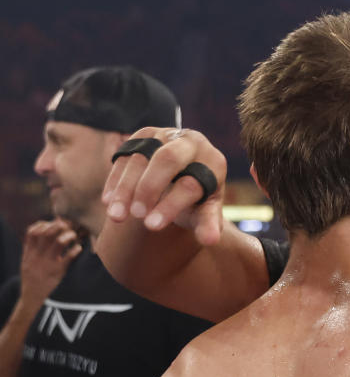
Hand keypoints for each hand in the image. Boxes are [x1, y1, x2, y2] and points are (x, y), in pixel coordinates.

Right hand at [19, 219, 80, 308]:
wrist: (31, 297)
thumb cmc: (31, 278)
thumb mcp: (26, 262)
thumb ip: (30, 248)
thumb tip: (37, 234)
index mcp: (29, 253)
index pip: (32, 232)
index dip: (43, 224)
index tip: (51, 223)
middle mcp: (38, 255)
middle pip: (47, 233)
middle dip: (58, 226)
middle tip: (67, 226)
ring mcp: (48, 263)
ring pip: (59, 242)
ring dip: (69, 235)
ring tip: (74, 236)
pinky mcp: (58, 271)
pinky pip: (69, 257)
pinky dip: (76, 250)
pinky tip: (78, 249)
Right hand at [101, 128, 226, 245]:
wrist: (185, 176)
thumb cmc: (198, 199)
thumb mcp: (206, 212)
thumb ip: (208, 224)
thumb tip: (210, 241)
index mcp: (214, 162)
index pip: (191, 182)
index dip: (171, 205)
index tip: (152, 227)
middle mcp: (192, 142)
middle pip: (167, 160)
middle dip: (148, 188)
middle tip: (136, 215)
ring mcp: (166, 135)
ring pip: (141, 157)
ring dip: (126, 188)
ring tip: (116, 216)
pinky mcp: (144, 135)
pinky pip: (125, 155)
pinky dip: (115, 179)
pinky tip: (108, 201)